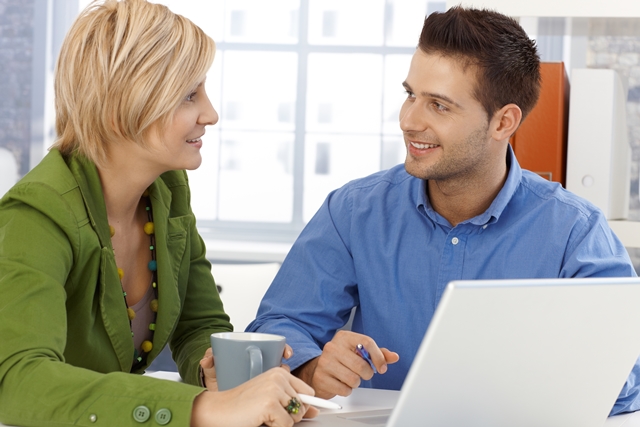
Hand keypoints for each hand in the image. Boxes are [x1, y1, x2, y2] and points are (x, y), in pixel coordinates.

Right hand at [190, 367, 319, 426]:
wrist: (217, 411)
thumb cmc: (240, 407)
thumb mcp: (270, 402)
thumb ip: (292, 404)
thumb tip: (315, 411)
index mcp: (279, 374)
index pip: (308, 391)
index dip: (308, 405)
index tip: (322, 409)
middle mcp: (278, 378)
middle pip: (303, 406)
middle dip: (290, 416)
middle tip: (268, 415)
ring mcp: (274, 390)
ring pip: (296, 416)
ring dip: (282, 423)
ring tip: (263, 416)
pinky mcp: (269, 404)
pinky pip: (286, 425)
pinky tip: (259, 420)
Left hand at [200, 344, 294, 389]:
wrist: (213, 390)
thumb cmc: (217, 372)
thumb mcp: (213, 366)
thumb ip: (209, 359)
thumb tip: (206, 361)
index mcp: (254, 352)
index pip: (275, 347)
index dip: (284, 349)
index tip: (287, 353)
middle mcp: (262, 365)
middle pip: (281, 365)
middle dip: (286, 367)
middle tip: (285, 369)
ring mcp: (262, 380)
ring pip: (280, 381)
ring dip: (284, 383)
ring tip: (279, 386)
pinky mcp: (261, 394)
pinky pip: (274, 395)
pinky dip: (277, 398)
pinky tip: (275, 400)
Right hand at [293, 330, 398, 398]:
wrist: (318, 370)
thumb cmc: (343, 360)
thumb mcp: (360, 352)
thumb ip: (378, 354)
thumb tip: (394, 356)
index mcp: (344, 337)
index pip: (366, 342)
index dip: (378, 357)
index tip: (382, 367)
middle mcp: (332, 347)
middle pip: (361, 364)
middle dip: (367, 373)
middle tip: (363, 374)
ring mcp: (325, 362)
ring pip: (353, 379)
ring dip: (356, 382)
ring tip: (350, 377)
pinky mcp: (321, 378)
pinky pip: (344, 390)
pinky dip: (347, 390)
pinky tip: (341, 383)